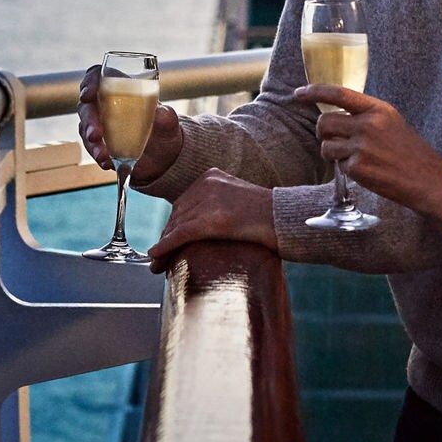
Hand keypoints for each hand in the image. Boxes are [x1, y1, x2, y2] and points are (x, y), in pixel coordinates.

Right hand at [78, 64, 183, 186]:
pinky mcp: (100, 144)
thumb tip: (160, 113)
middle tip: (95, 134)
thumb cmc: (164, 128)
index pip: (98, 77)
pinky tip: (107, 162)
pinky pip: (91, 147)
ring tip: (103, 155)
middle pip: (87, 105)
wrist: (163, 156)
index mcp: (121, 89)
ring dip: (91, 142)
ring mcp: (100, 125)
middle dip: (88, 119)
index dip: (89, 83)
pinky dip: (97, 155)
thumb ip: (165, 114)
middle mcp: (106, 104)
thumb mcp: (168, 120)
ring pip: (85, 128)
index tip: (88, 96)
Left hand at [146, 169, 276, 272]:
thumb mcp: (235, 198)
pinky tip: (157, 258)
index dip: (172, 226)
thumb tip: (193, 224)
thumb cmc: (265, 215)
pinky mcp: (212, 219)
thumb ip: (214, 203)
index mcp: (211, 175)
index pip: (182, 203)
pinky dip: (166, 247)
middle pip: (177, 214)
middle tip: (159, 259)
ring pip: (177, 225)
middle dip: (167, 237)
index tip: (164, 243)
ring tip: (158, 265)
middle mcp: (207, 183)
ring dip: (164, 247)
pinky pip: (182, 234)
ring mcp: (210, 200)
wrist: (284, 218)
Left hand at [294, 85, 441, 211]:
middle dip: (324, 133)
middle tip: (335, 141)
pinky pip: (338, 166)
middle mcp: (368, 124)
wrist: (429, 181)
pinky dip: (347, 170)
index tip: (298, 94)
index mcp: (378, 109)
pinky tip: (366, 172)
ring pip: (326, 146)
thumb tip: (336, 117)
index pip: (338, 93)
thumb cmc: (410, 152)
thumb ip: (366, 116)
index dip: (314, 91)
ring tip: (355, 159)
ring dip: (333, 154)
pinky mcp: (358, 168)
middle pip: (324, 122)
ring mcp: (362, 147)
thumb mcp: (392, 123)